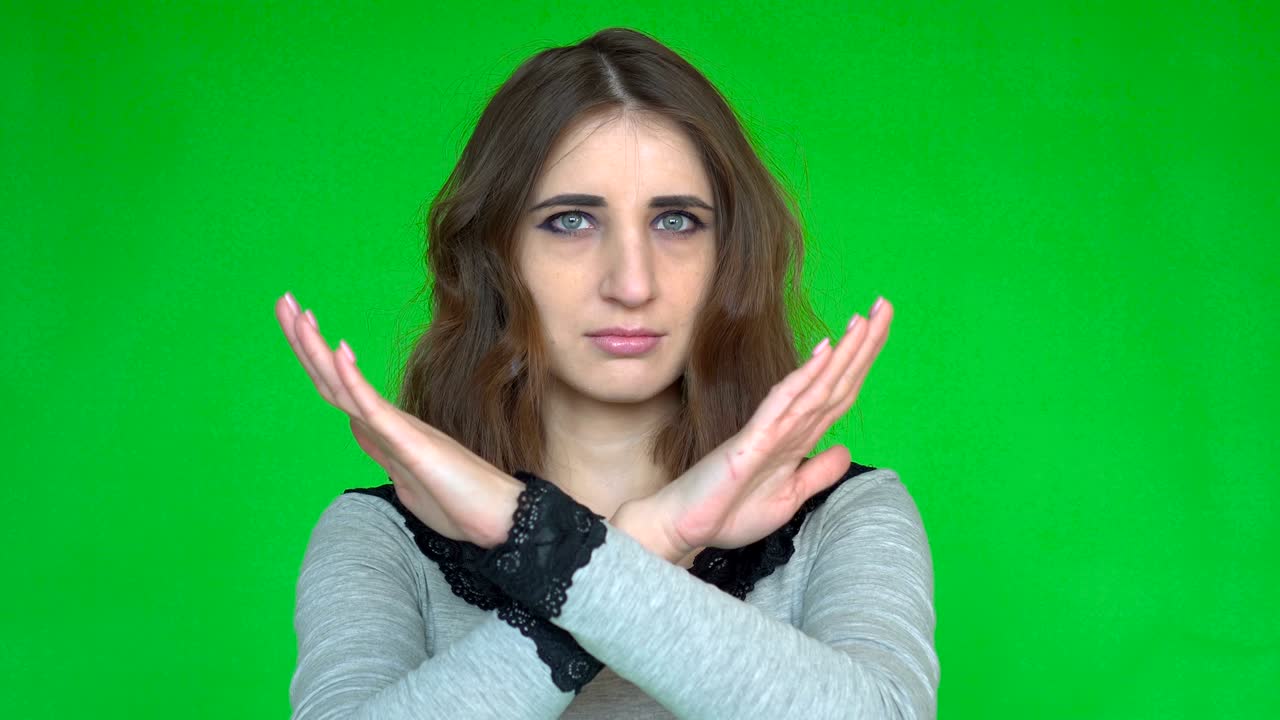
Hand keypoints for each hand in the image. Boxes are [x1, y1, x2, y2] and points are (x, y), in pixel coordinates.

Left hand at [274, 292, 522, 546]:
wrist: (501, 518)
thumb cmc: (461, 503)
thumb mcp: (407, 481)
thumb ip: (383, 453)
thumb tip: (361, 433)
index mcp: (386, 432)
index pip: (338, 390)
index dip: (313, 358)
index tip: (297, 324)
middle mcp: (390, 422)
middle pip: (334, 379)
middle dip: (305, 341)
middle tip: (284, 300)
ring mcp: (400, 429)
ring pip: (347, 386)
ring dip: (318, 349)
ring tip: (298, 313)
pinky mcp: (413, 443)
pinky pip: (376, 409)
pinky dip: (354, 381)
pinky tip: (338, 351)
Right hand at [626, 297, 893, 563]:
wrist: (685, 526)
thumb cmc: (728, 511)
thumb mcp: (788, 498)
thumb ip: (816, 473)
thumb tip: (845, 450)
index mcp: (798, 439)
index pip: (839, 393)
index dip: (862, 362)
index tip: (879, 329)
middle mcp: (788, 426)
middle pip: (834, 380)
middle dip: (862, 344)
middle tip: (884, 304)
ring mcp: (770, 429)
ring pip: (815, 385)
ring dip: (842, 353)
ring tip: (863, 320)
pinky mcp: (751, 440)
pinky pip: (783, 404)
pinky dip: (805, 377)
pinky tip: (823, 353)